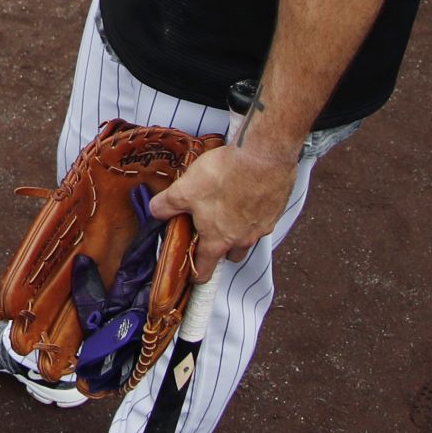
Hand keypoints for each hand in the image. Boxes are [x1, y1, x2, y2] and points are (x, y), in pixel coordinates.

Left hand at [148, 143, 296, 271]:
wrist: (264, 157)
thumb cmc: (224, 175)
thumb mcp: (184, 189)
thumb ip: (167, 205)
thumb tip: (155, 212)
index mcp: (218, 240)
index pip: (205, 270)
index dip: (196, 275)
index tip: (192, 275)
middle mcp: (242, 239)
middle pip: (230, 255)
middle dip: (220, 248)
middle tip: (210, 230)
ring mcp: (262, 226)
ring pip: (248, 237)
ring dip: (239, 230)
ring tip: (229, 209)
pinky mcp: (275, 210)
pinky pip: (262, 218)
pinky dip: (254, 211)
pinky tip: (246, 193)